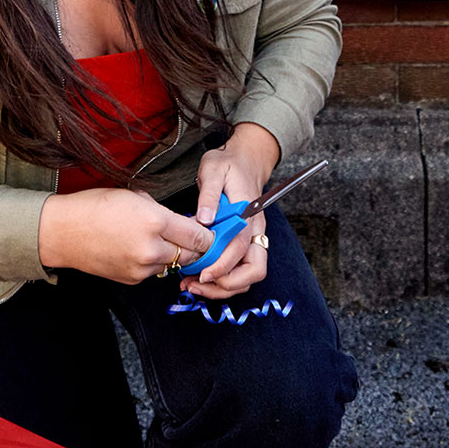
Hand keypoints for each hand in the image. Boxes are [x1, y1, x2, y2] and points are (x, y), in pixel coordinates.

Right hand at [37, 188, 212, 285]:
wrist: (63, 232)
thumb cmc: (94, 207)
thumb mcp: (135, 197)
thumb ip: (163, 211)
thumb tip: (182, 222)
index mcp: (154, 221)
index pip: (199, 235)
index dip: (209, 234)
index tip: (212, 232)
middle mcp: (151, 248)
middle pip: (191, 255)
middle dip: (195, 247)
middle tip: (193, 238)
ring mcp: (141, 267)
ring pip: (173, 264)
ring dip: (173, 254)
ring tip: (156, 239)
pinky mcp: (132, 280)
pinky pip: (153, 271)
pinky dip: (153, 262)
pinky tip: (138, 249)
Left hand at [186, 126, 279, 299]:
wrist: (245, 160)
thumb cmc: (228, 164)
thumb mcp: (213, 169)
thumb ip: (208, 193)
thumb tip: (204, 218)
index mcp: (248, 214)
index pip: (241, 247)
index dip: (223, 265)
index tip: (202, 274)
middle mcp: (255, 231)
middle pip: (254, 270)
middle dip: (227, 285)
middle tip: (197, 284)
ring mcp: (252, 238)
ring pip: (247, 275)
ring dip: (223, 287)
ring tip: (194, 286)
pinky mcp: (244, 243)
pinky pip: (239, 269)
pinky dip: (222, 279)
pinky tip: (200, 277)